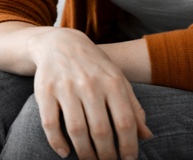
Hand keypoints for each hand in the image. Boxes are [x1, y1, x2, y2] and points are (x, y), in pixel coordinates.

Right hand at [27, 27, 151, 159]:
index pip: (124, 122)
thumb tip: (146, 136)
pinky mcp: (45, 91)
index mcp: (112, 82)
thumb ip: (133, 107)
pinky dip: (57, 142)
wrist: (61, 43)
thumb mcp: (118, 80)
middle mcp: (90, 84)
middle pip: (101, 130)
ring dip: (85, 153)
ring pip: (76, 130)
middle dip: (106, 155)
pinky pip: (50, 123)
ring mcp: (66, 87)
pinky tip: (65, 152)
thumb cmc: (95, 67)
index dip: (128, 146)